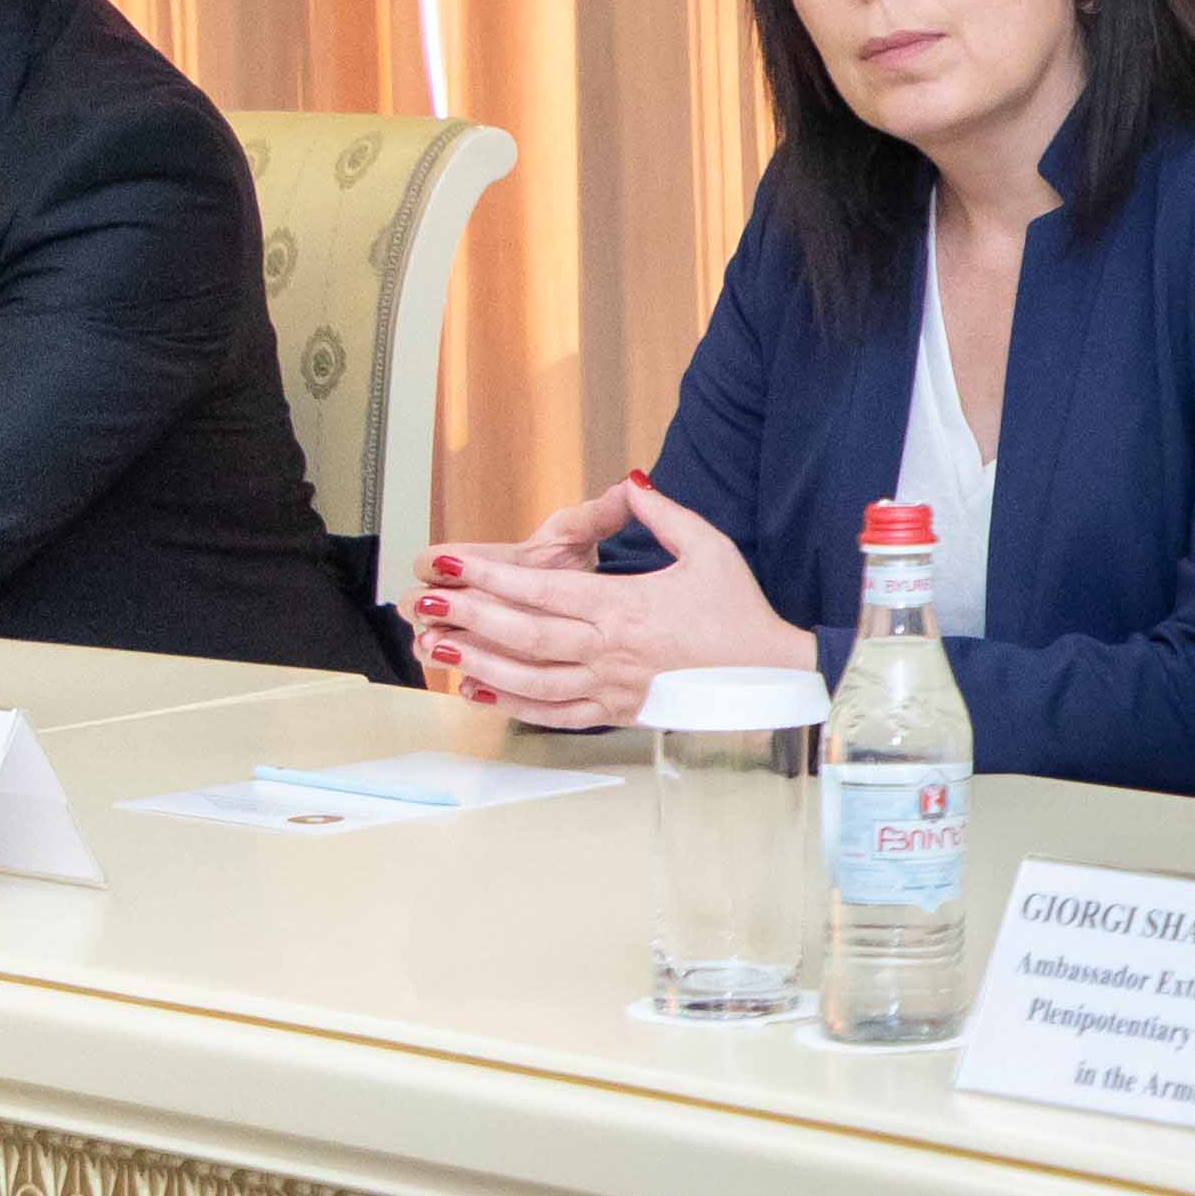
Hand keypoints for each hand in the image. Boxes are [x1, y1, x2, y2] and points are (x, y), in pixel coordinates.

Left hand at [418, 477, 803, 725]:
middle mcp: (611, 649)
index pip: (542, 589)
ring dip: (480, 663)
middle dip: (470, 617)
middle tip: (423, 604)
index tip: (449, 565)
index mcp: (625, 607)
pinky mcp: (618, 713)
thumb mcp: (710, 549)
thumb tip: (632, 482)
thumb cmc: (741, 611)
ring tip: (436, 647)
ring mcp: (612, 686)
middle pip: (526, 634)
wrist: (772, 674)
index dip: (490, 577)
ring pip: (531, 678)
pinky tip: (477, 689)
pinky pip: (555, 713)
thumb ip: (664, 514)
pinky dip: (511, 704)